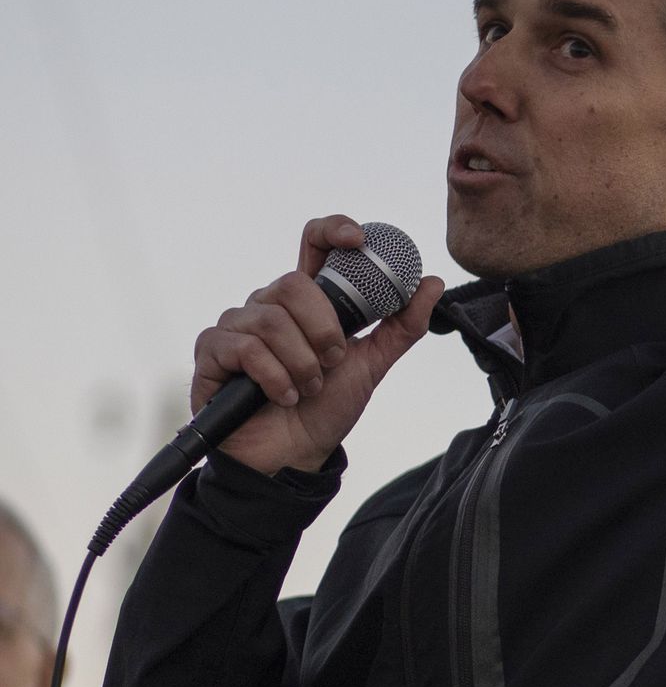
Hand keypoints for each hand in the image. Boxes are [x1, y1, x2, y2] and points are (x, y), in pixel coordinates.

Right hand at [192, 216, 444, 474]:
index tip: (359, 241)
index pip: (314, 243)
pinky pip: (245, 348)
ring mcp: (237, 326)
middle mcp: (270, 305)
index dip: (333, 230)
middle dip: (323, 329)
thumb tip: (433, 282)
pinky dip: (274, 376)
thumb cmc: (327, 407)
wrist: (295, 456)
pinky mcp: (212, 352)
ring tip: (307, 387)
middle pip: (293, 284)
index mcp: (308, 300)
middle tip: (333, 361)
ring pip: (271, 320)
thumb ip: (402, 325)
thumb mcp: (373, 364)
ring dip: (301, 362)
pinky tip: (283, 396)